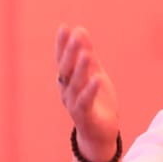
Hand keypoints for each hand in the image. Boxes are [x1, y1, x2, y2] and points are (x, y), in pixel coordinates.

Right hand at [55, 24, 120, 160]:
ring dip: (81, 69)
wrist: (100, 134)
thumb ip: (88, 54)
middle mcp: (67, 91)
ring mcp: (74, 104)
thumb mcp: (94, 73)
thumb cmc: (96, 101)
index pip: (63, 59)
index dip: (62, 44)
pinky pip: (86, 102)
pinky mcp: (84, 116)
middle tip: (76, 36)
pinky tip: (97, 79)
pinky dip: (90, 90)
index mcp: (68, 80)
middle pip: (66, 70)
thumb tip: (80, 30)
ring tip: (87, 54)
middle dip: (70, 53)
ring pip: (75, 85)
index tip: (64, 27)